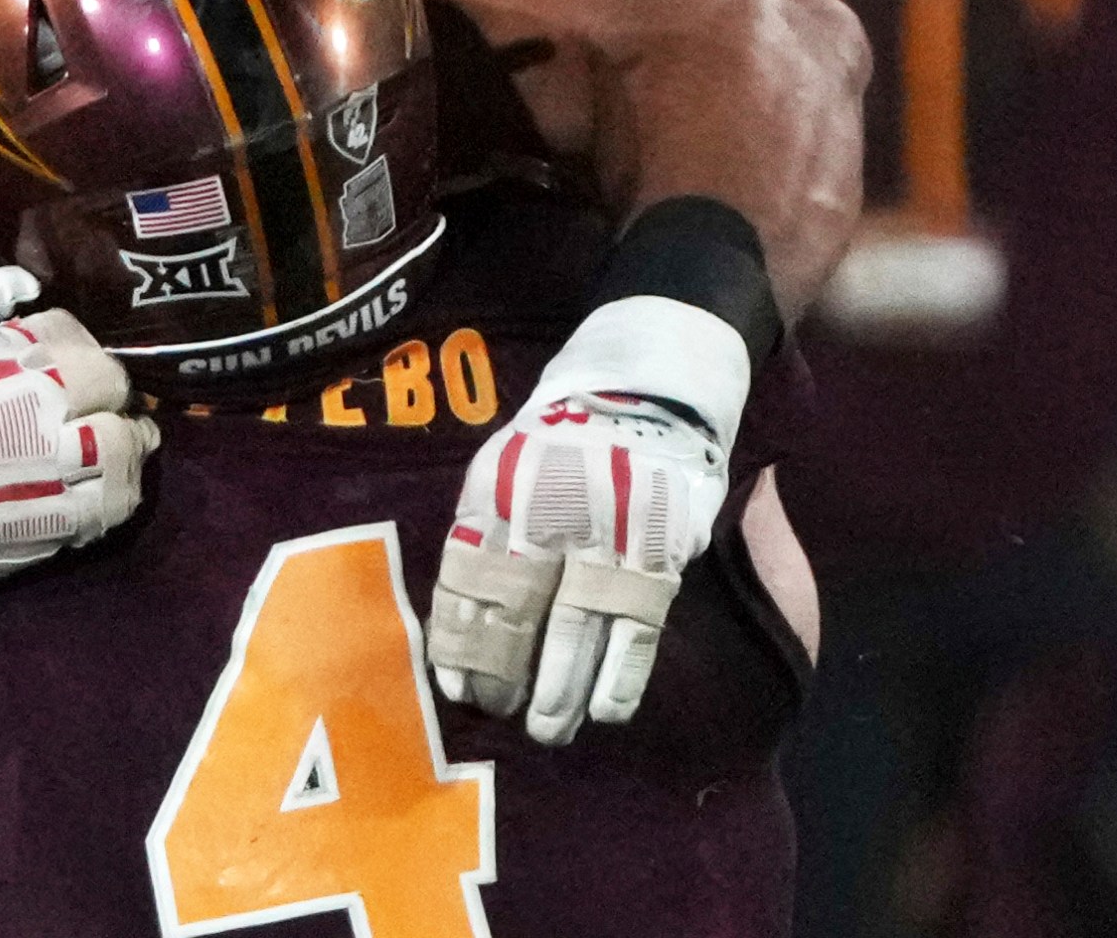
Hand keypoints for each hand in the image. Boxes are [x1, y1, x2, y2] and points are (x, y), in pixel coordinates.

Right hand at [0, 267, 157, 645]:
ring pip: (124, 452)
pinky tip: (102, 485)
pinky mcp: (54, 531)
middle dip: (109, 391)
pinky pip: (112, 509)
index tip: (58, 359)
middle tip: (97, 399)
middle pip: (114, 392)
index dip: (71, 346)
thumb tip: (22, 283)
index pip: (77, 340)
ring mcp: (54, 479)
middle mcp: (44, 419)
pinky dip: (118, 491)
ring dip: (127, 442)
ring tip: (115, 442)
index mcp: (11, 366)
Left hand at [425, 295, 749, 745]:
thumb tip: (459, 618)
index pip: (467, 582)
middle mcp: (546, 515)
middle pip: (518, 613)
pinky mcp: (658, 550)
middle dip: (505, 675)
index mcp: (496, 494)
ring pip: (578, 628)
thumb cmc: (556, 443)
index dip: (461, 643)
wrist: (643, 388)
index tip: (457, 692)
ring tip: (548, 729)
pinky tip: (605, 710)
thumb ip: (481, 533)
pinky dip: (622, 674)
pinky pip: (637, 625)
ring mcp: (606, 535)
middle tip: (502, 717)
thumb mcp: (500, 468)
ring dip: (560, 689)